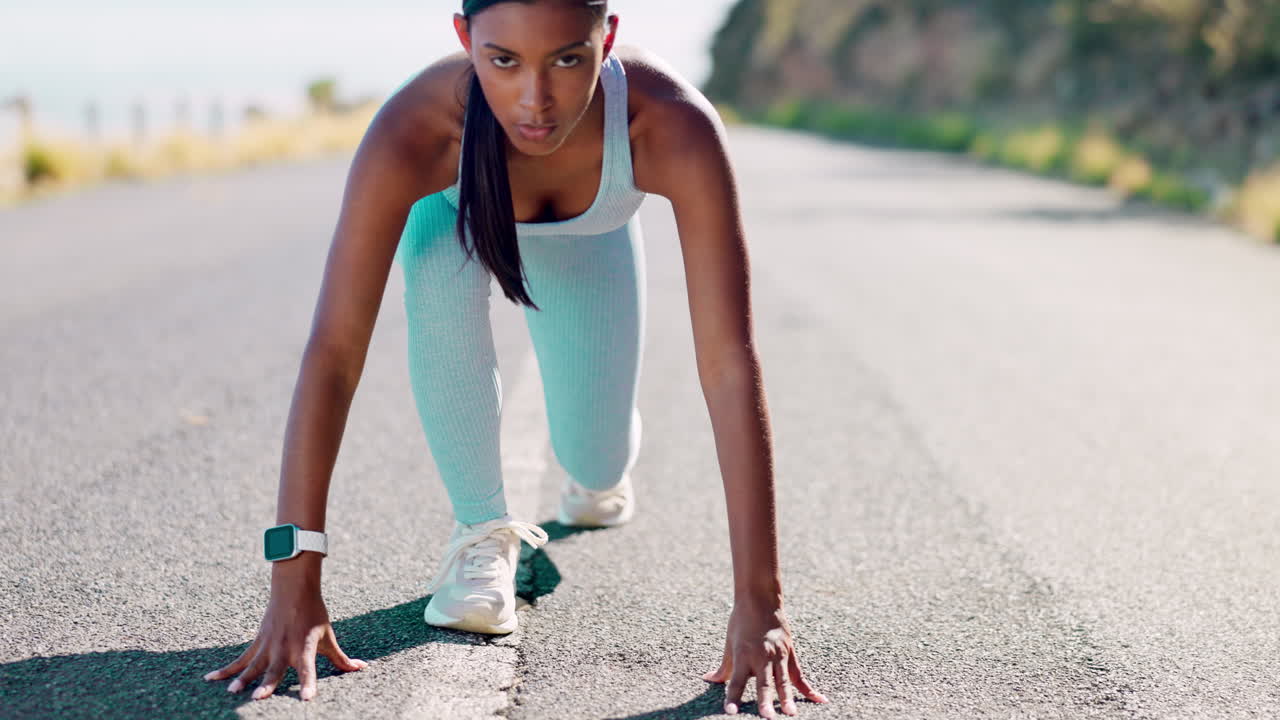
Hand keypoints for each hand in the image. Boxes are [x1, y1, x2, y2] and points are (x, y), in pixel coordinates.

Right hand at [201, 576, 366, 700]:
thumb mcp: (329, 636)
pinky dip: (226, 669)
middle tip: (258, 699)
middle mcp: (284, 648)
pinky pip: (240, 659)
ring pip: (253, 665)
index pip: (308, 670)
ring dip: (242, 678)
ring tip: (232, 692)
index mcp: (304, 648)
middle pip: (275, 669)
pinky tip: (210, 678)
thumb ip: (340, 658)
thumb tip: (361, 668)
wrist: (294, 589)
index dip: (309, 684)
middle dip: (267, 685)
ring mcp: (268, 645)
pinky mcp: (257, 642)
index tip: (308, 699)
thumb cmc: (314, 614)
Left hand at [702, 594, 828, 716]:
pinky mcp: (790, 653)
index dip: (732, 696)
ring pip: (784, 680)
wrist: (761, 599)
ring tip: (791, 713)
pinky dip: (809, 689)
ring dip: (787, 698)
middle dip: (765, 701)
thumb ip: (723, 667)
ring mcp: (778, 655)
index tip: (730, 711)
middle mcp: (761, 656)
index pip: (736, 680)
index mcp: (743, 655)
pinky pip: (800, 675)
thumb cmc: (741, 621)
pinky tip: (820, 700)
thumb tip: (708, 679)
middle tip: (767, 717)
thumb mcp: (729, 643)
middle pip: (763, 682)